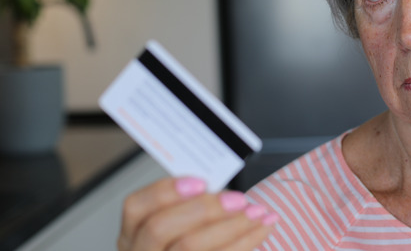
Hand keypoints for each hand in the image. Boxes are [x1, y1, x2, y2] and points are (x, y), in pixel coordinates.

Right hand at [118, 177, 277, 250]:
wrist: (198, 250)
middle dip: (204, 209)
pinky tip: (262, 227)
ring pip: (190, 246)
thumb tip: (221, 184)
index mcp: (134, 232)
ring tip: (258, 212)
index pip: (136, 206)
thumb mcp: (180, 218)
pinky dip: (246, 241)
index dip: (165, 191)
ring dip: (232, 225)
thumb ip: (191, 200)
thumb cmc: (190, 235)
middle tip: (238, 199)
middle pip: (160, 228)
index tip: (201, 182)